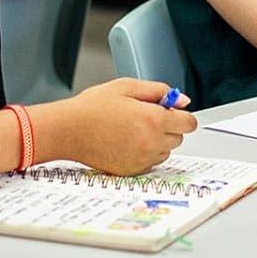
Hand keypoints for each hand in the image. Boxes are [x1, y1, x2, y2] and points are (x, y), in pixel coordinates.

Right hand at [44, 79, 197, 174]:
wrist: (67, 130)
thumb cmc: (93, 107)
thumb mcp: (128, 87)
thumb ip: (159, 91)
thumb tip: (182, 101)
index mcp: (154, 119)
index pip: (189, 123)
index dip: (181, 115)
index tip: (171, 112)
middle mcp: (151, 142)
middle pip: (178, 137)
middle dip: (168, 127)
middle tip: (144, 117)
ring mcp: (141, 159)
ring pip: (165, 151)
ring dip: (156, 141)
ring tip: (132, 130)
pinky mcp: (131, 171)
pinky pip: (150, 163)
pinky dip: (144, 154)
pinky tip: (126, 143)